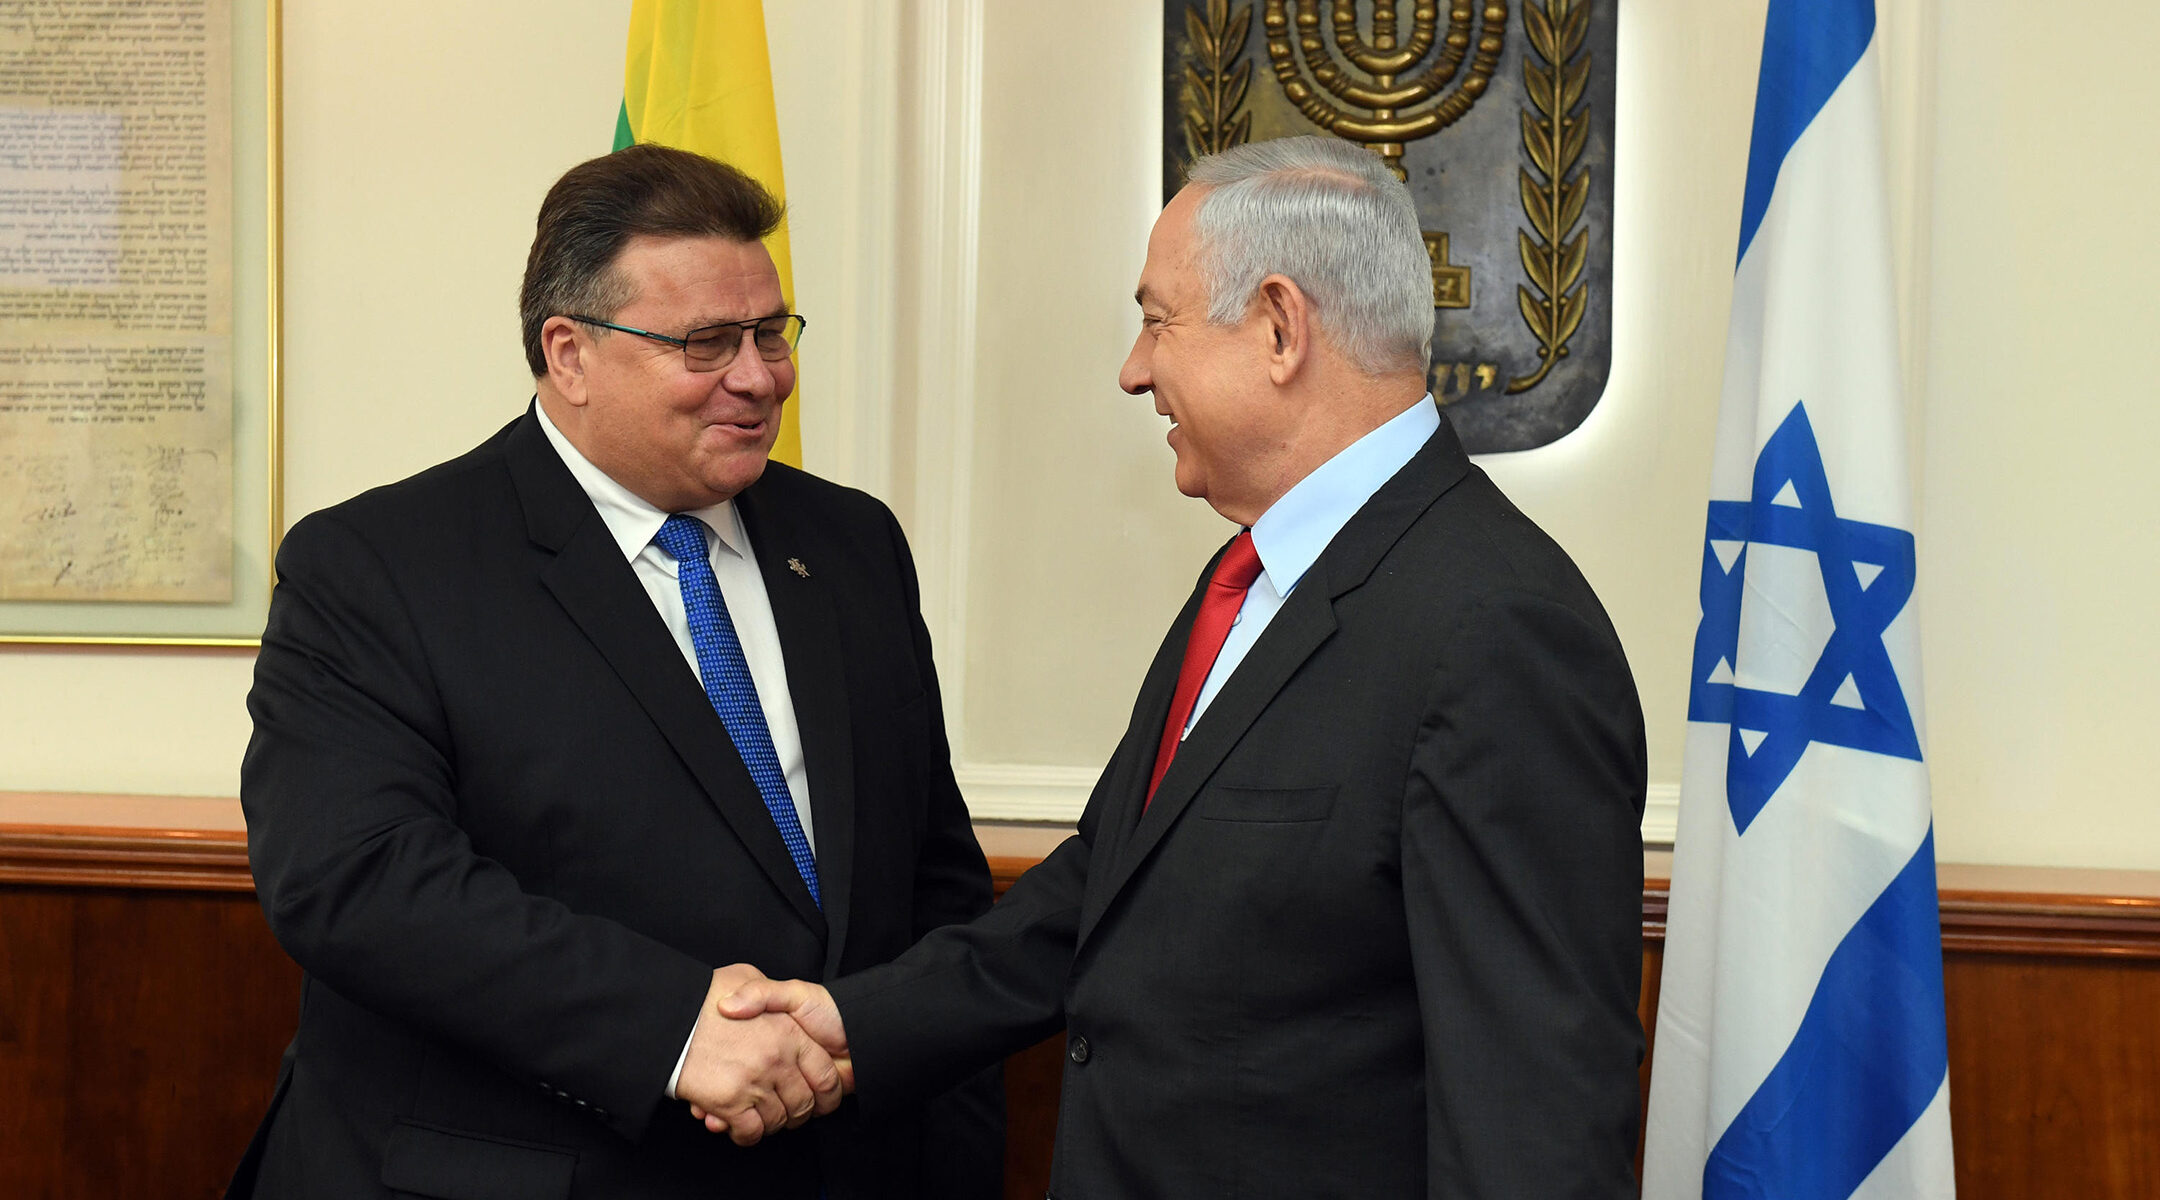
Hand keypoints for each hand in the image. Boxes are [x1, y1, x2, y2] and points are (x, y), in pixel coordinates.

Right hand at [675, 966, 844, 1146]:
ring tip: (761, 1115)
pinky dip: (747, 1134)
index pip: (825, 1075)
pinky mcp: (730, 1102)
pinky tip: (739, 1125)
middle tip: (785, 1110)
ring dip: (770, 1123)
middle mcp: (777, 1059)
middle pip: (803, 1104)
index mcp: (790, 1032)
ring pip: (777, 1120)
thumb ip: (765, 991)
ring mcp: (754, 1081)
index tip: (813, 1095)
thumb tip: (775, 1009)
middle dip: (796, 1113)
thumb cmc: (706, 994)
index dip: (824, 1092)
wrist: (667, 1014)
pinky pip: (750, 1131)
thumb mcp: (746, 976)